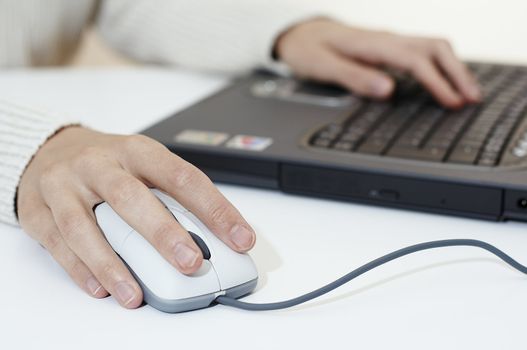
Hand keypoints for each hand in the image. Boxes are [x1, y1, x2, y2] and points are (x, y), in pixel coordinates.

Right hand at [17, 126, 255, 307]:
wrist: (50, 149)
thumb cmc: (109, 164)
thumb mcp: (143, 165)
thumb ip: (172, 197)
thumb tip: (215, 237)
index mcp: (137, 151)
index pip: (182, 177)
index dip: (214, 208)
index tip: (240, 237)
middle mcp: (100, 164)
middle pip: (132, 198)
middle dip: (163, 233)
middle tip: (190, 263)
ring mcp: (65, 186)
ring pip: (86, 225)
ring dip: (113, 264)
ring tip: (136, 294)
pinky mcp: (39, 210)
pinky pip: (58, 243)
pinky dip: (81, 269)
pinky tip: (102, 288)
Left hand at [275, 18, 480, 107]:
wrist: (299, 34)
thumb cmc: (308, 50)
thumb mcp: (322, 67)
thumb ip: (354, 78)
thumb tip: (388, 91)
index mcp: (371, 44)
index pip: (414, 60)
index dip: (437, 82)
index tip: (452, 102)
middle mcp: (385, 39)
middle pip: (434, 47)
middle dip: (457, 72)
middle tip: (473, 98)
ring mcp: (388, 42)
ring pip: (432, 47)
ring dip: (453, 68)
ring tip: (468, 93)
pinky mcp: (388, 48)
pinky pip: (423, 52)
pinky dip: (440, 66)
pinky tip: (445, 81)